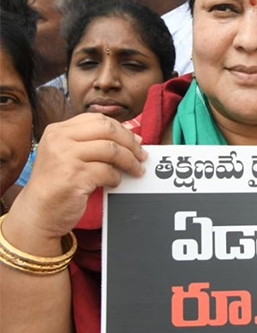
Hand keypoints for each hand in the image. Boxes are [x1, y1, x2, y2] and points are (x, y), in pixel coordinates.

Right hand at [7, 114, 146, 243]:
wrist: (38, 213)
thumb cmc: (57, 185)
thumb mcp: (66, 155)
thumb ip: (89, 143)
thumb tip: (129, 138)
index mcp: (58, 131)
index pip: (97, 119)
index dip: (121, 129)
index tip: (135, 140)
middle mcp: (60, 139)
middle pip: (107, 129)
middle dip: (130, 142)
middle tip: (142, 155)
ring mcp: (65, 157)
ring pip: (111, 149)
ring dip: (129, 161)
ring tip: (136, 170)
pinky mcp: (74, 176)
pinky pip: (107, 171)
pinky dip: (116, 177)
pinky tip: (115, 182)